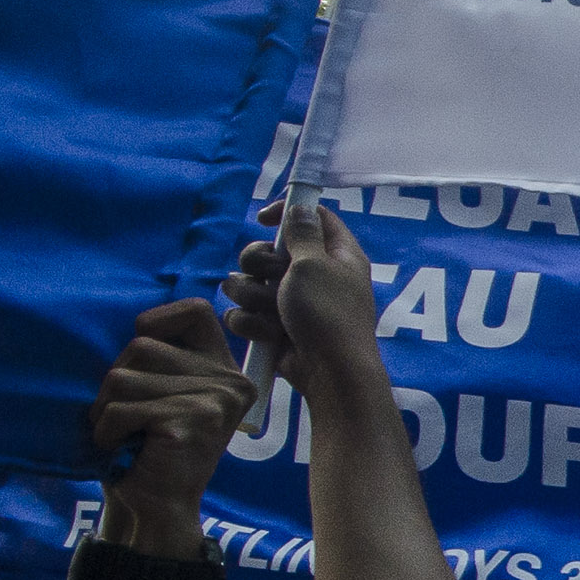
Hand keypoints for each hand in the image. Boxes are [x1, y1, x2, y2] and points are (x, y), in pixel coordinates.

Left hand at [87, 302, 255, 550]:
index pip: (196, 311)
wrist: (155, 507)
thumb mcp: (162, 393)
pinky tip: (120, 449)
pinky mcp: (191, 421)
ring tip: (120, 434)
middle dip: (115, 381)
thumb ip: (162, 359)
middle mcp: (230, 383)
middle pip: (141, 346)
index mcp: (227, 372)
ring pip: (123, 375)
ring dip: (105, 409)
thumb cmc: (148, 448)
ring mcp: (215, 401)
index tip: (141, 355)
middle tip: (122, 417)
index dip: (158, 321)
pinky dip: (106, 430)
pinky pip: (122, 408)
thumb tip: (134, 324)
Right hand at [223, 198, 381, 396]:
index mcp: (335, 254)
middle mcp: (313, 275)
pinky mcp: (273, 326)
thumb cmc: (327, 314)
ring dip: (252, 296)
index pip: (311, 217)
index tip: (263, 219)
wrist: (328, 372)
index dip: (285, 212)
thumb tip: (301, 207)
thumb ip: (303, 233)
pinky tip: (269, 334)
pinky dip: (252, 324)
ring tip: (272, 311)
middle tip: (272, 277)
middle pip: (266, 250)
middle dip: (258, 263)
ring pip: (247, 283)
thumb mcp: (315, 264)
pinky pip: (244, 313)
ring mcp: (291, 302)